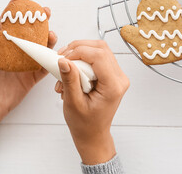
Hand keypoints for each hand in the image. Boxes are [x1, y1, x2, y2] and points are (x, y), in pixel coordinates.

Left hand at [0, 0, 56, 127]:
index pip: (6, 24)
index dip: (13, 10)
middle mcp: (11, 53)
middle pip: (27, 32)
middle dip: (36, 20)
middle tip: (44, 11)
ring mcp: (22, 65)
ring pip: (38, 47)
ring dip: (46, 38)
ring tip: (50, 31)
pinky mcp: (29, 79)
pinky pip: (43, 67)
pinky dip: (50, 60)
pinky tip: (55, 52)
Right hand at [55, 40, 128, 164]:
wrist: (92, 133)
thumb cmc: (84, 123)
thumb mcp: (73, 102)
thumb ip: (69, 80)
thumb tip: (63, 60)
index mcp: (113, 87)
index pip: (99, 56)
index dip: (78, 52)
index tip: (62, 59)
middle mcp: (119, 79)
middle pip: (100, 48)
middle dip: (78, 48)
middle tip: (61, 59)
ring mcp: (117, 75)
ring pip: (99, 49)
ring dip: (79, 52)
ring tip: (65, 64)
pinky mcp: (111, 74)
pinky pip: (98, 57)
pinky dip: (82, 58)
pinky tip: (71, 70)